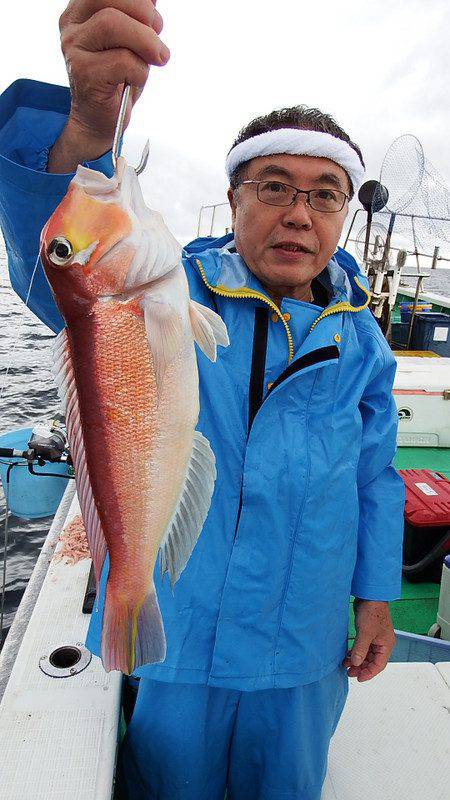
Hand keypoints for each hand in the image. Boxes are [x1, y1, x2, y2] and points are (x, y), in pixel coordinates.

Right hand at [59, 0, 168, 148]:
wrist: (100, 119)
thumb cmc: (119, 78)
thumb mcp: (132, 40)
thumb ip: (139, 16)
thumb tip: (154, 1)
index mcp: (83, 9)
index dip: (139, 0)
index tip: (152, 19)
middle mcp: (73, 24)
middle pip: (111, 0)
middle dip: (145, 15)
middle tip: (157, 37)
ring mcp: (74, 48)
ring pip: (112, 24)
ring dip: (146, 41)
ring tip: (156, 57)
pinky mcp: (83, 73)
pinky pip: (122, 61)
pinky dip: (141, 71)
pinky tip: (136, 80)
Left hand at [342, 599, 395, 681]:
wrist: (369, 595)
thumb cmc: (372, 611)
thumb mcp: (365, 633)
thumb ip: (360, 649)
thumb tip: (356, 663)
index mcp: (386, 645)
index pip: (379, 665)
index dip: (369, 673)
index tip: (358, 678)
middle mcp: (382, 643)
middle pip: (373, 661)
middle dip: (361, 668)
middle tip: (349, 672)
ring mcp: (375, 638)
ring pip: (367, 655)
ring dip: (357, 661)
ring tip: (346, 665)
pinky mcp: (368, 633)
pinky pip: (362, 647)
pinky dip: (356, 652)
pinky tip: (347, 655)